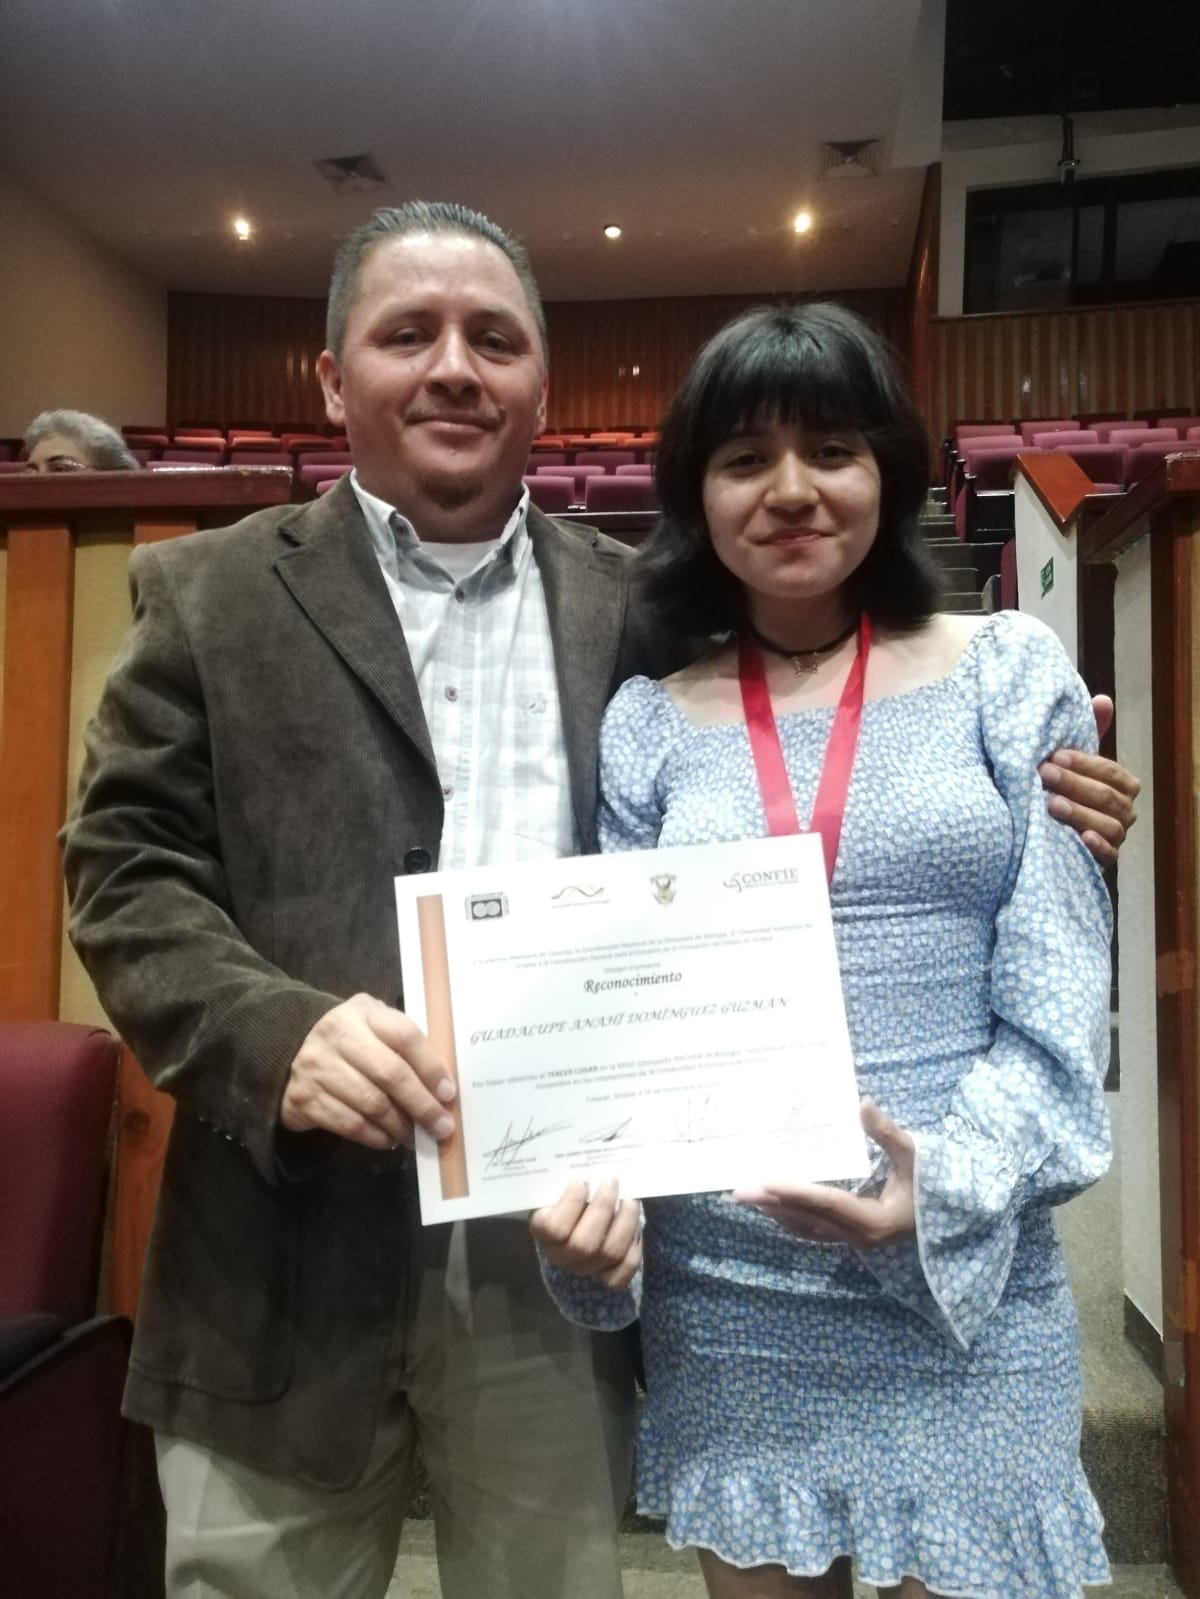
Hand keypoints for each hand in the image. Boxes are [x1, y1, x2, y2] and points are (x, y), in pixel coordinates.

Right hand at [280, 992, 456, 1150]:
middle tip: (441, 1127)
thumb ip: (403, 1045)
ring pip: (372, 1105)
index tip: (449, 1093)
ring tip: (417, 1136)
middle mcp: (337, 1036)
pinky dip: (376, 1137)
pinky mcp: (305, 1099)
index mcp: (362, 1013)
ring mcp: (318, 1068)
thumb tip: (442, 1085)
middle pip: (390, 1074)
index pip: (404, 1037)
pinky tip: (390, 1139)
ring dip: (401, 1126)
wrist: (287, 1048)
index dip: (431, 1067)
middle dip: (422, 1105)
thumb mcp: (373, 1025)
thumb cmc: (349, 1038)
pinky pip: (350, 1125)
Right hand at [530, 1178, 642, 1289]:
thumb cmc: (566, 1195)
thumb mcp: (558, 1186)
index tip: (583, 1179)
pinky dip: (634, 1248)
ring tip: (630, 1199)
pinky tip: (635, 1228)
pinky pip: (625, 1268)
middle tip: (612, 1182)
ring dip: (625, 1222)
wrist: (576, 1219)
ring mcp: (585, 1268)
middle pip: (584, 1244)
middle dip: (603, 1208)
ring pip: (609, 1253)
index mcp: (542, 1232)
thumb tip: (588, 1165)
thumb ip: (567, 1179)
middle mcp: (561, 1256)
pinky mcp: (607, 1276)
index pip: (554, 1227)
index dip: (571, 1203)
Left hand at [733, 1101, 914, 1248]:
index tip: (767, 1181)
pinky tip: (769, 1207)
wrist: (946, 1212)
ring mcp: (853, 1240)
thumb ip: (887, 1132)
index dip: (797, 1192)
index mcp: (875, 1220)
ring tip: (745, 1197)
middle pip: (809, 1218)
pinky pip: (812, 1230)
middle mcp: (860, 1236)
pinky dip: (788, 1218)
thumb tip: (863, 1103)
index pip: (829, 1203)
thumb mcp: (913, 1154)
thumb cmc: (929, 1181)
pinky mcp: (849, 1237)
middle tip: (739, 1191)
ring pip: (806, 1227)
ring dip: (775, 1212)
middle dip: (773, 1203)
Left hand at [1038, 696, 1139, 868]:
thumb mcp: (1071, 763)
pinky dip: (1097, 846)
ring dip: (1080, 813)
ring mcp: (1115, 837)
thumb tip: (1103, 699)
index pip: (1110, 772)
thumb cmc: (1061, 790)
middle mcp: (1124, 811)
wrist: (1042, 836)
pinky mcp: (1103, 862)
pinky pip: (1109, 855)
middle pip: (1107, 797)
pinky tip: (1081, 838)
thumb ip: (1088, 733)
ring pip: (1109, 825)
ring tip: (1051, 804)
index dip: (1084, 764)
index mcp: (1121, 785)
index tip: (1054, 756)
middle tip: (1044, 774)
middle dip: (1075, 784)